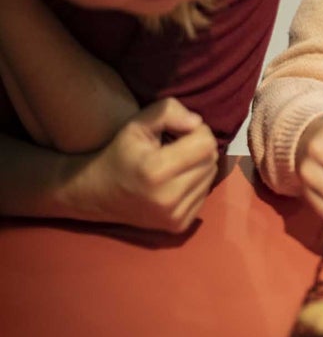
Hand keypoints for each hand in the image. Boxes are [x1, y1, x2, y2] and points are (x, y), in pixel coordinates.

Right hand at [67, 98, 218, 232]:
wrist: (97, 194)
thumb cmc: (119, 153)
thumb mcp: (136, 124)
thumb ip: (168, 112)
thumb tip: (197, 122)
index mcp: (156, 170)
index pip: (206, 143)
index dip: (197, 131)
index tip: (179, 132)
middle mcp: (168, 198)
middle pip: (210, 160)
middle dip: (198, 148)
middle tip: (176, 147)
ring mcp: (175, 216)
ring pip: (210, 177)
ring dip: (198, 166)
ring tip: (174, 164)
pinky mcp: (179, 225)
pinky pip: (204, 194)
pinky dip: (195, 183)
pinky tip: (174, 181)